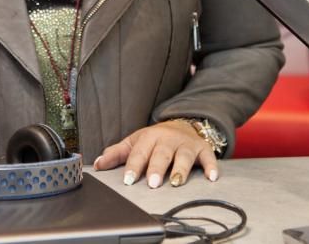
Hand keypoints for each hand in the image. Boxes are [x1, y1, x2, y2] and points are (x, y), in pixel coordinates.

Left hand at [93, 119, 218, 187]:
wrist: (182, 124)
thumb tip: (97, 164)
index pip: (139, 152)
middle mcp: (168, 139)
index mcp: (149, 137)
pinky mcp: (203, 149)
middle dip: (156, 168)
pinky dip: (211, 167)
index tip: (128, 180)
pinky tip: (211, 177)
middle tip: (152, 183)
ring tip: (176, 182)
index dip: (133, 166)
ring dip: (181, 169)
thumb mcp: (135, 142)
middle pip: (161, 154)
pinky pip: (209, 157)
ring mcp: (186, 144)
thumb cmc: (155, 139)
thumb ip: (117, 153)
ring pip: (184, 156)